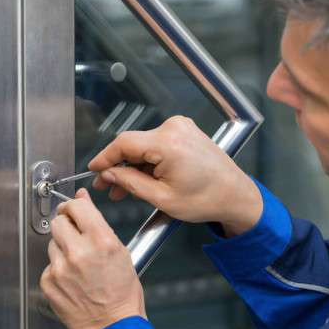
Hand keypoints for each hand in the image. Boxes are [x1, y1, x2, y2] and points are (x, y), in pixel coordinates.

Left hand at [39, 189, 145, 328]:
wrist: (113, 328)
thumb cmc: (122, 294)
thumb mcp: (120, 252)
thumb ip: (99, 224)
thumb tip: (83, 201)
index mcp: (101, 241)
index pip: (76, 206)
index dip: (74, 205)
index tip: (74, 208)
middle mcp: (78, 252)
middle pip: (58, 221)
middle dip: (66, 225)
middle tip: (75, 235)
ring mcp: (60, 268)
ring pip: (52, 242)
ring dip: (62, 247)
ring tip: (78, 263)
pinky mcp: (48, 282)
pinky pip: (48, 264)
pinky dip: (58, 268)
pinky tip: (72, 278)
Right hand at [89, 116, 262, 235]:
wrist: (235, 195)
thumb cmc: (206, 199)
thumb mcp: (162, 198)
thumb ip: (130, 183)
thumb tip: (109, 174)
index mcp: (168, 143)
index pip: (124, 143)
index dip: (104, 157)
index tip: (93, 170)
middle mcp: (174, 129)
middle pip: (133, 144)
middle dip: (119, 166)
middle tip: (107, 187)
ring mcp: (181, 128)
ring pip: (144, 146)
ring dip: (133, 166)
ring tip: (124, 189)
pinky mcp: (185, 132)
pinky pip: (157, 144)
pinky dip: (148, 161)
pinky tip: (142, 179)